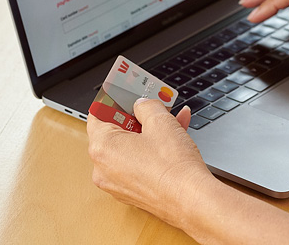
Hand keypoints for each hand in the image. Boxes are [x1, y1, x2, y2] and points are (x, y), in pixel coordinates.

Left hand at [87, 99, 213, 227]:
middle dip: (136, 114)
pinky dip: (153, 146)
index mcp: (102, 147)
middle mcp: (104, 168)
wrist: (191, 198)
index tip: (123, 90)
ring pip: (131, 145)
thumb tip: (142, 104)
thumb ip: (146, 105)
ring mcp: (118, 181)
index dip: (113, 98)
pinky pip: (139, 160)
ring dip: (150, 128)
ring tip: (171, 115)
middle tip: (151, 100)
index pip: (98, 114)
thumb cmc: (172, 166)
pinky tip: (176, 131)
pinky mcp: (135, 189)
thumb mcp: (159, 120)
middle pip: (116, 130)